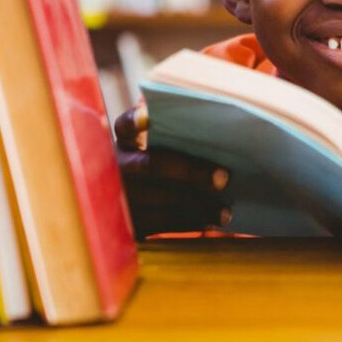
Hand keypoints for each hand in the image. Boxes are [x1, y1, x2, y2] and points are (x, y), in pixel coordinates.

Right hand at [114, 101, 230, 238]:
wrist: (130, 203)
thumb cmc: (158, 165)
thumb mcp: (156, 149)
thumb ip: (175, 137)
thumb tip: (212, 125)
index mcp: (125, 142)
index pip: (125, 125)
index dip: (134, 120)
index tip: (147, 116)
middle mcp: (116, 168)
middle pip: (152, 165)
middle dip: (189, 171)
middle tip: (223, 178)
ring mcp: (119, 198)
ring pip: (160, 200)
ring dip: (197, 206)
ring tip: (224, 211)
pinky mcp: (127, 224)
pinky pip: (161, 225)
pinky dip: (189, 224)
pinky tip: (211, 222)